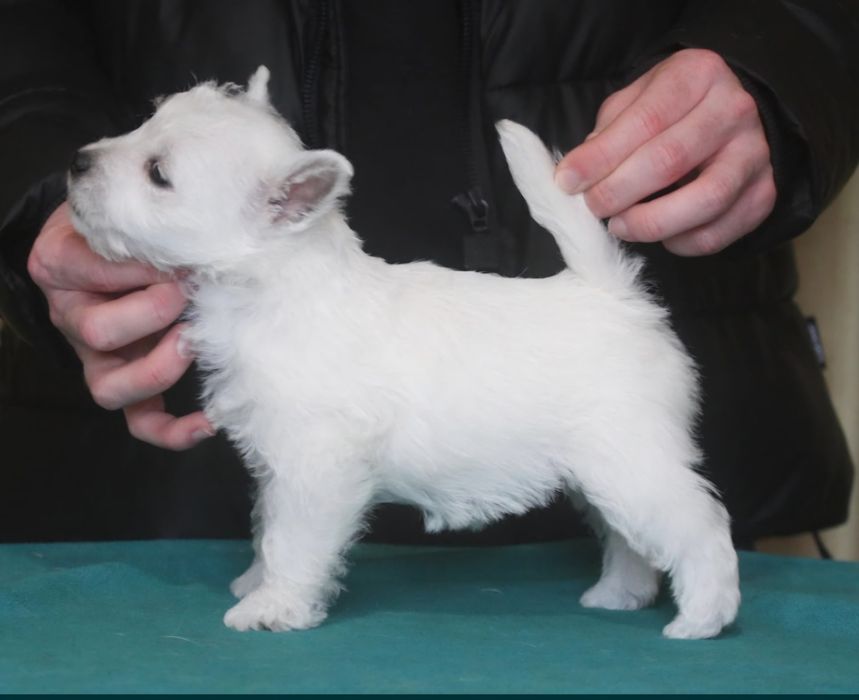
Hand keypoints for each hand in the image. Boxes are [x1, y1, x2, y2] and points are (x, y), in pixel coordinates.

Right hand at [27, 202, 213, 449]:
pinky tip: (209, 420)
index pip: (86, 268)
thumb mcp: (122, 205)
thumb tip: (201, 231)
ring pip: (110, 389)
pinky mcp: (128, 381)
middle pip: (96, 333)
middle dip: (151, 312)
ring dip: (158, 367)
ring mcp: (98, 357)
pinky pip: (141, 421)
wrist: (113, 238)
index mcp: (59, 266)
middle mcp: (72, 317)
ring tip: (193, 339)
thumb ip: (142, 215)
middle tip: (186, 290)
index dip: (137, 265)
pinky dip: (173, 430)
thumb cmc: (122, 221)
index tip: (178, 254)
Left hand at [556, 49, 775, 255]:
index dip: (600, 157)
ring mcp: (754, 154)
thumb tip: (578, 173)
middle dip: (618, 191)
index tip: (567, 181)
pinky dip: (682, 242)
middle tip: (593, 207)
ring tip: (620, 225)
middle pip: (669, 160)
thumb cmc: (673, 108)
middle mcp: (733, 111)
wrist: (734, 113)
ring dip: (651, 222)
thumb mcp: (637, 100)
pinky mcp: (764, 194)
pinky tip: (661, 235)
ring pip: (704, 200)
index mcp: (697, 76)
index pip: (644, 121)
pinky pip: (719, 232)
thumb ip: (608, 132)